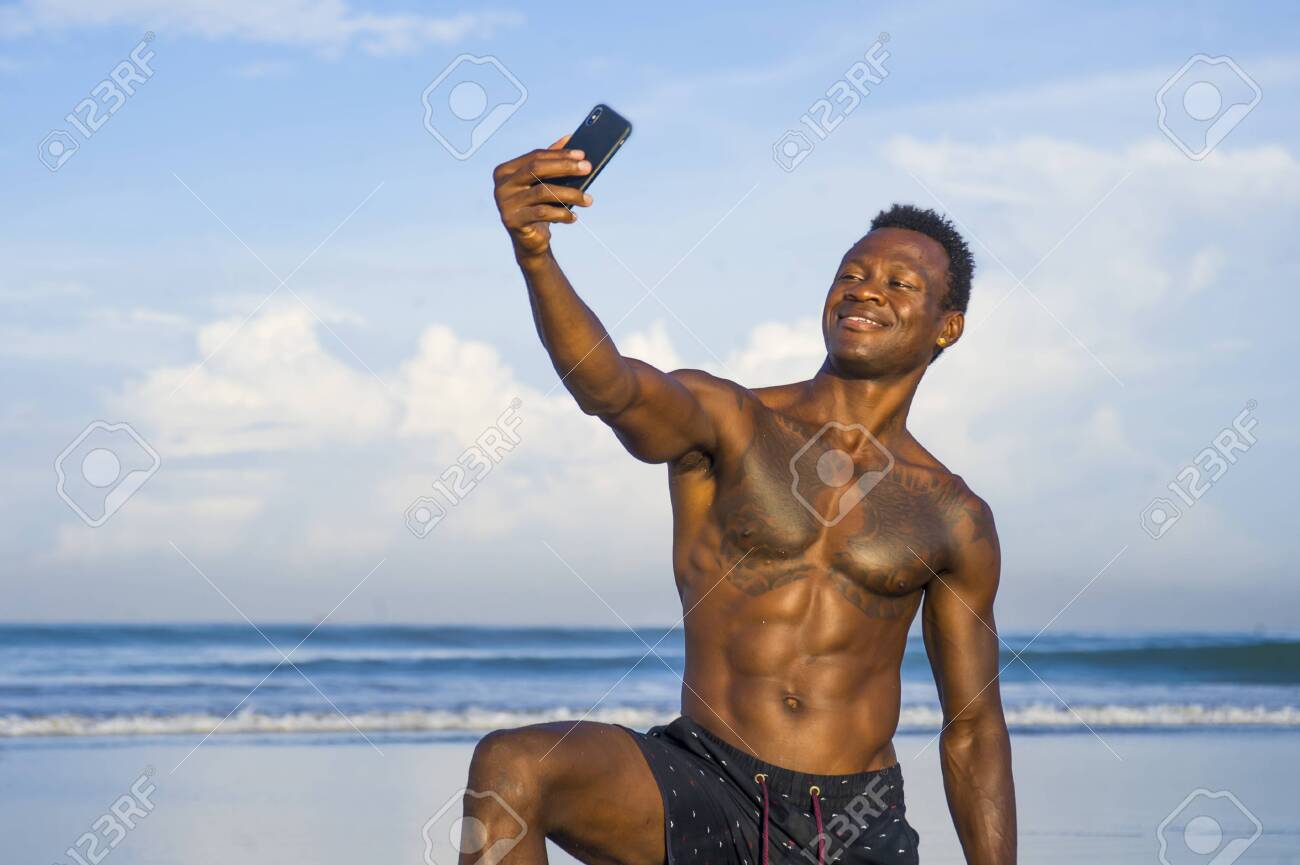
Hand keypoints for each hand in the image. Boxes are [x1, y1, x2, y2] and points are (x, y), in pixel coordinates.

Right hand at [492, 135, 592, 260]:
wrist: (528, 241)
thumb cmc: (536, 207)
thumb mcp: (543, 183)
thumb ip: (551, 160)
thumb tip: (569, 137)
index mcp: (506, 170)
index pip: (535, 156)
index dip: (560, 154)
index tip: (582, 155)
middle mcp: (501, 185)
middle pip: (536, 169)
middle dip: (565, 167)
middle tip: (588, 168)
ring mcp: (505, 203)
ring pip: (542, 192)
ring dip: (570, 194)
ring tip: (588, 199)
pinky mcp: (512, 221)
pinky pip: (542, 213)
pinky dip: (562, 213)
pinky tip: (574, 216)